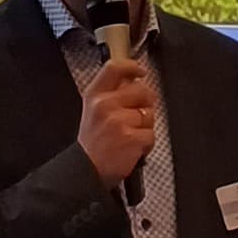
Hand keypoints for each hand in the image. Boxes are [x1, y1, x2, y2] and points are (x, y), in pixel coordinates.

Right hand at [79, 53, 155, 188]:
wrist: (86, 171)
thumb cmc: (92, 144)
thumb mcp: (93, 111)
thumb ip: (111, 95)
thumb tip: (134, 82)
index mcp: (94, 96)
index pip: (114, 68)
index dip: (131, 67)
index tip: (140, 71)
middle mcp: (106, 105)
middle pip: (141, 90)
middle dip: (145, 103)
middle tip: (136, 116)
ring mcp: (119, 121)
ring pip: (149, 114)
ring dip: (145, 126)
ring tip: (129, 136)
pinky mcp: (132, 138)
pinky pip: (151, 134)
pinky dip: (146, 143)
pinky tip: (132, 147)